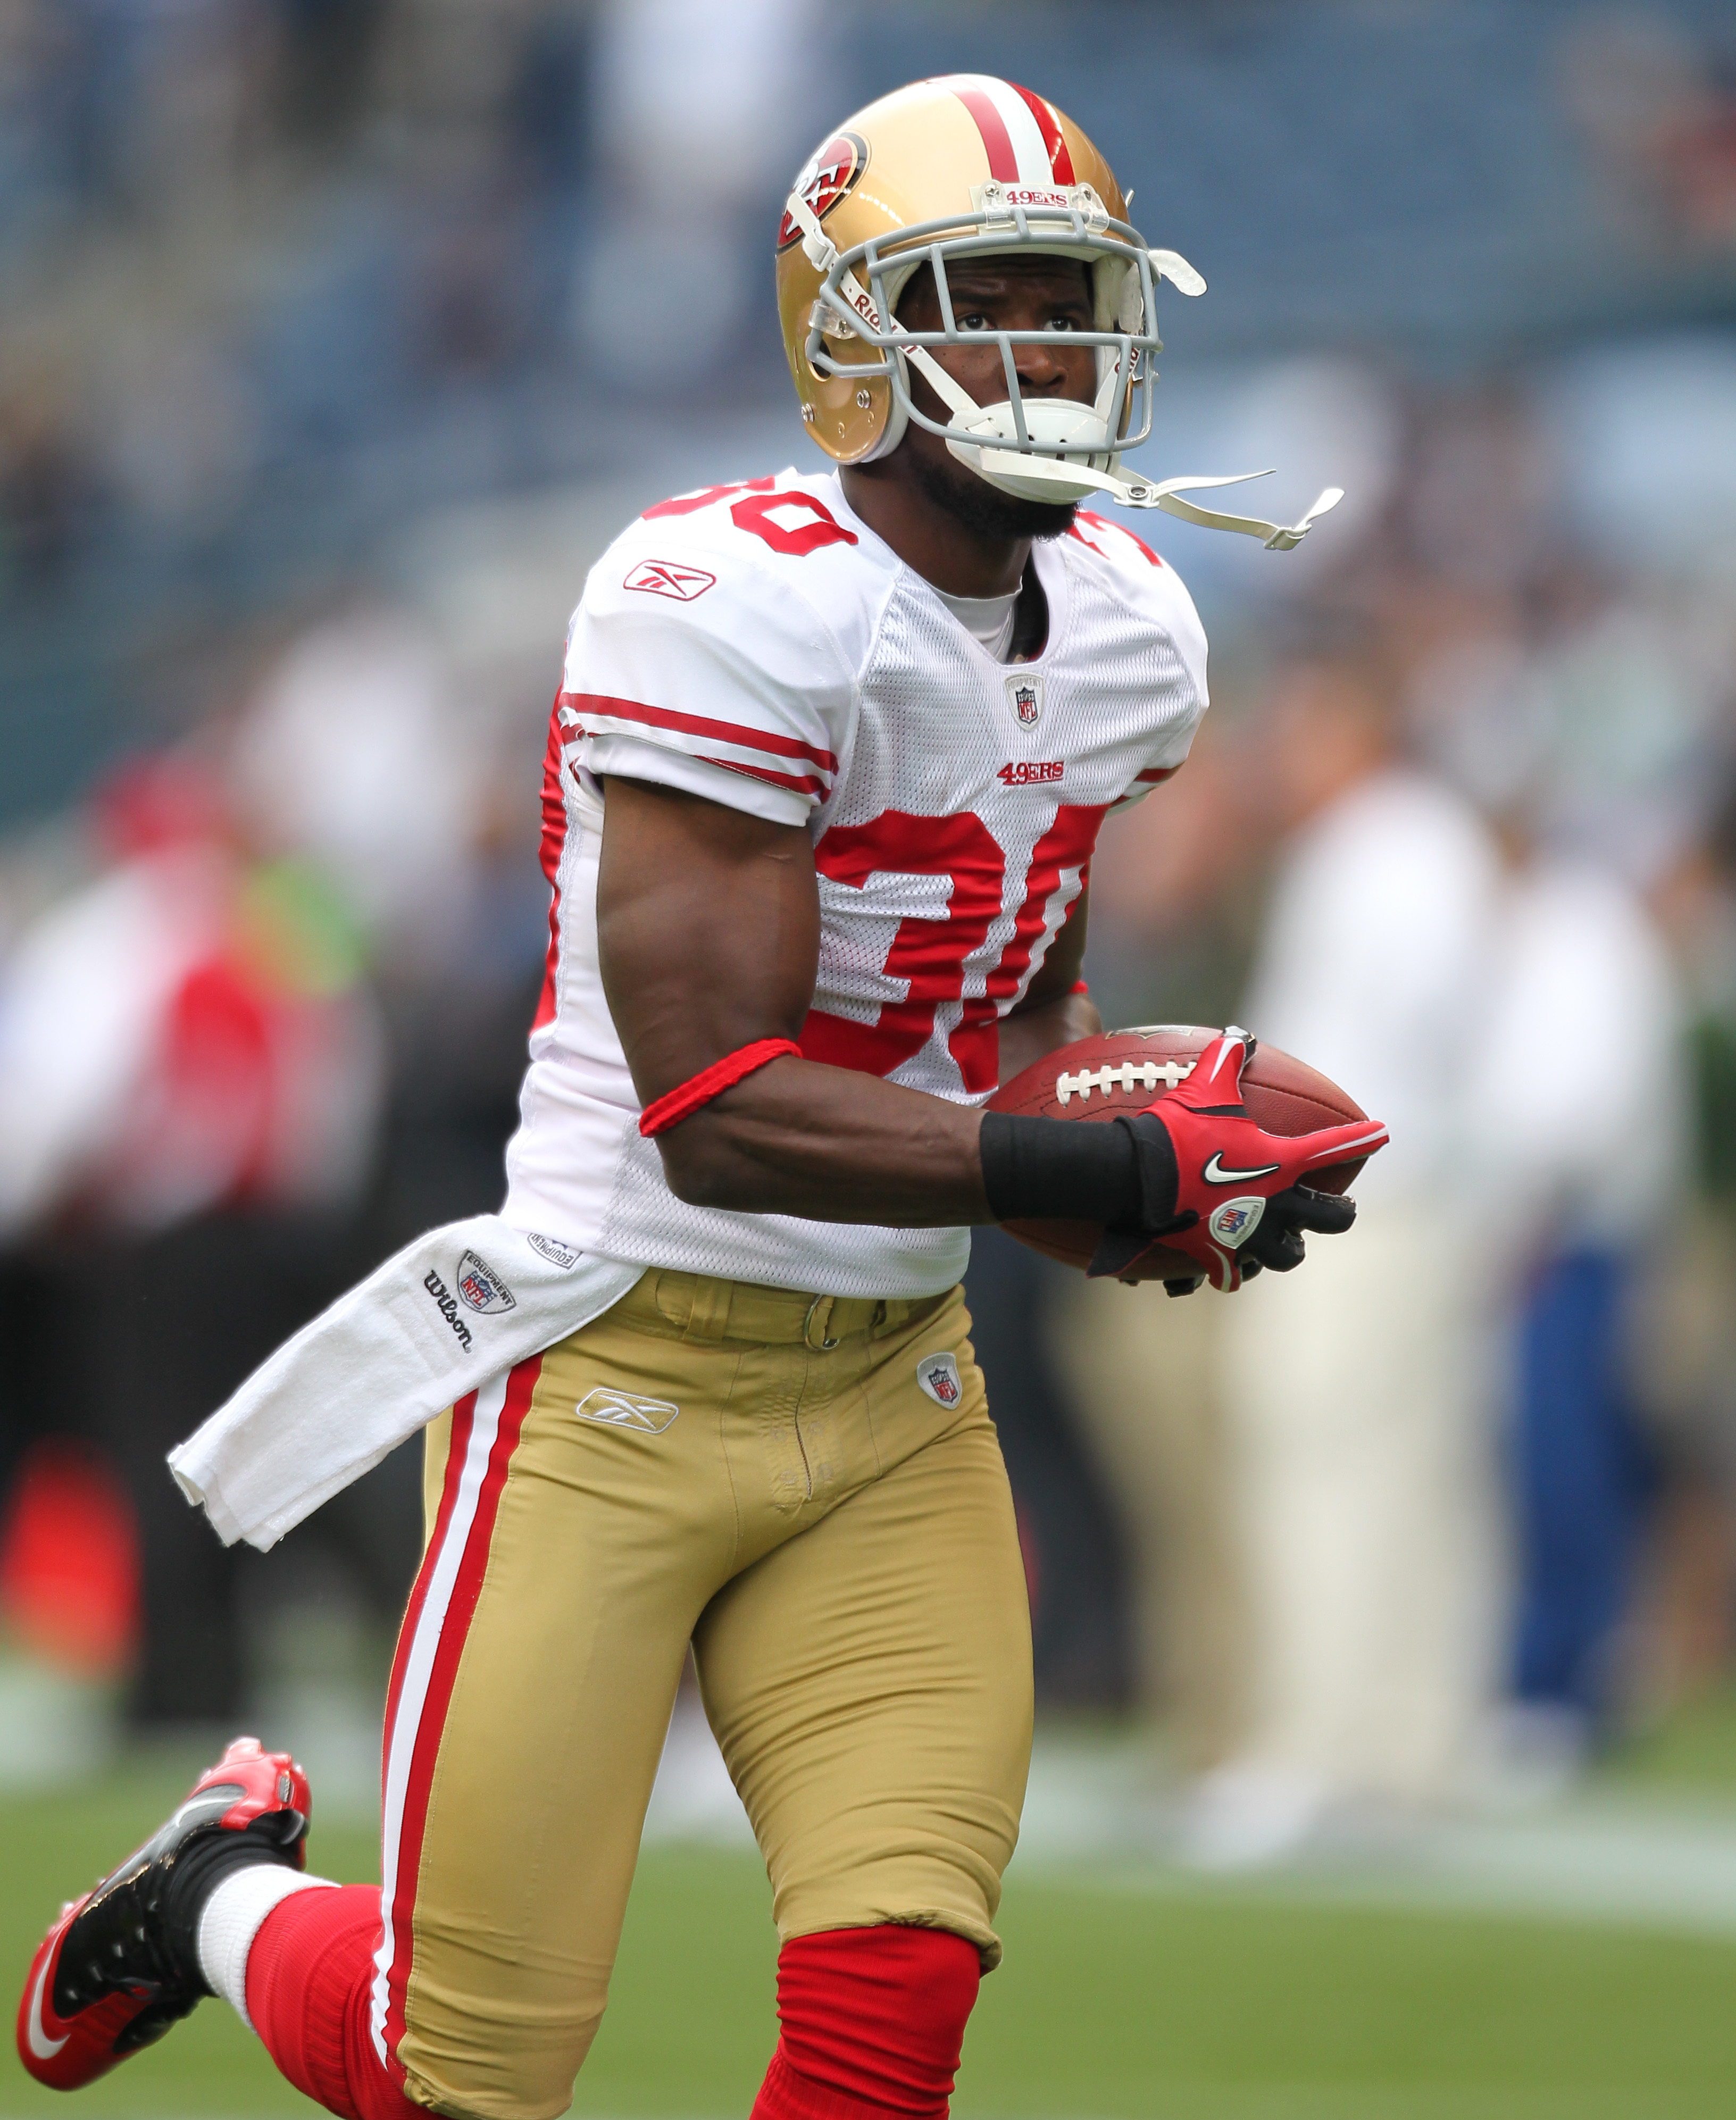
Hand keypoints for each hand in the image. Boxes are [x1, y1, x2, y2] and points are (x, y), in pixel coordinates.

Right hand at [1087, 1028, 1387, 1290]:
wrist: (1140, 1175)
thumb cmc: (1179, 1129)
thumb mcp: (1207, 1084)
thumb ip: (1228, 1057)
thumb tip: (1242, 1034)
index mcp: (1282, 1162)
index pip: (1333, 1148)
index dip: (1362, 1139)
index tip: (1381, 1135)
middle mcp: (1276, 1204)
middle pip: (1330, 1218)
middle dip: (1339, 1213)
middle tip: (1339, 1208)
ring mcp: (1247, 1234)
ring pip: (1287, 1255)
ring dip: (1289, 1248)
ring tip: (1287, 1242)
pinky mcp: (1214, 1254)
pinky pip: (1230, 1275)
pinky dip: (1231, 1273)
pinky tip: (1229, 1270)